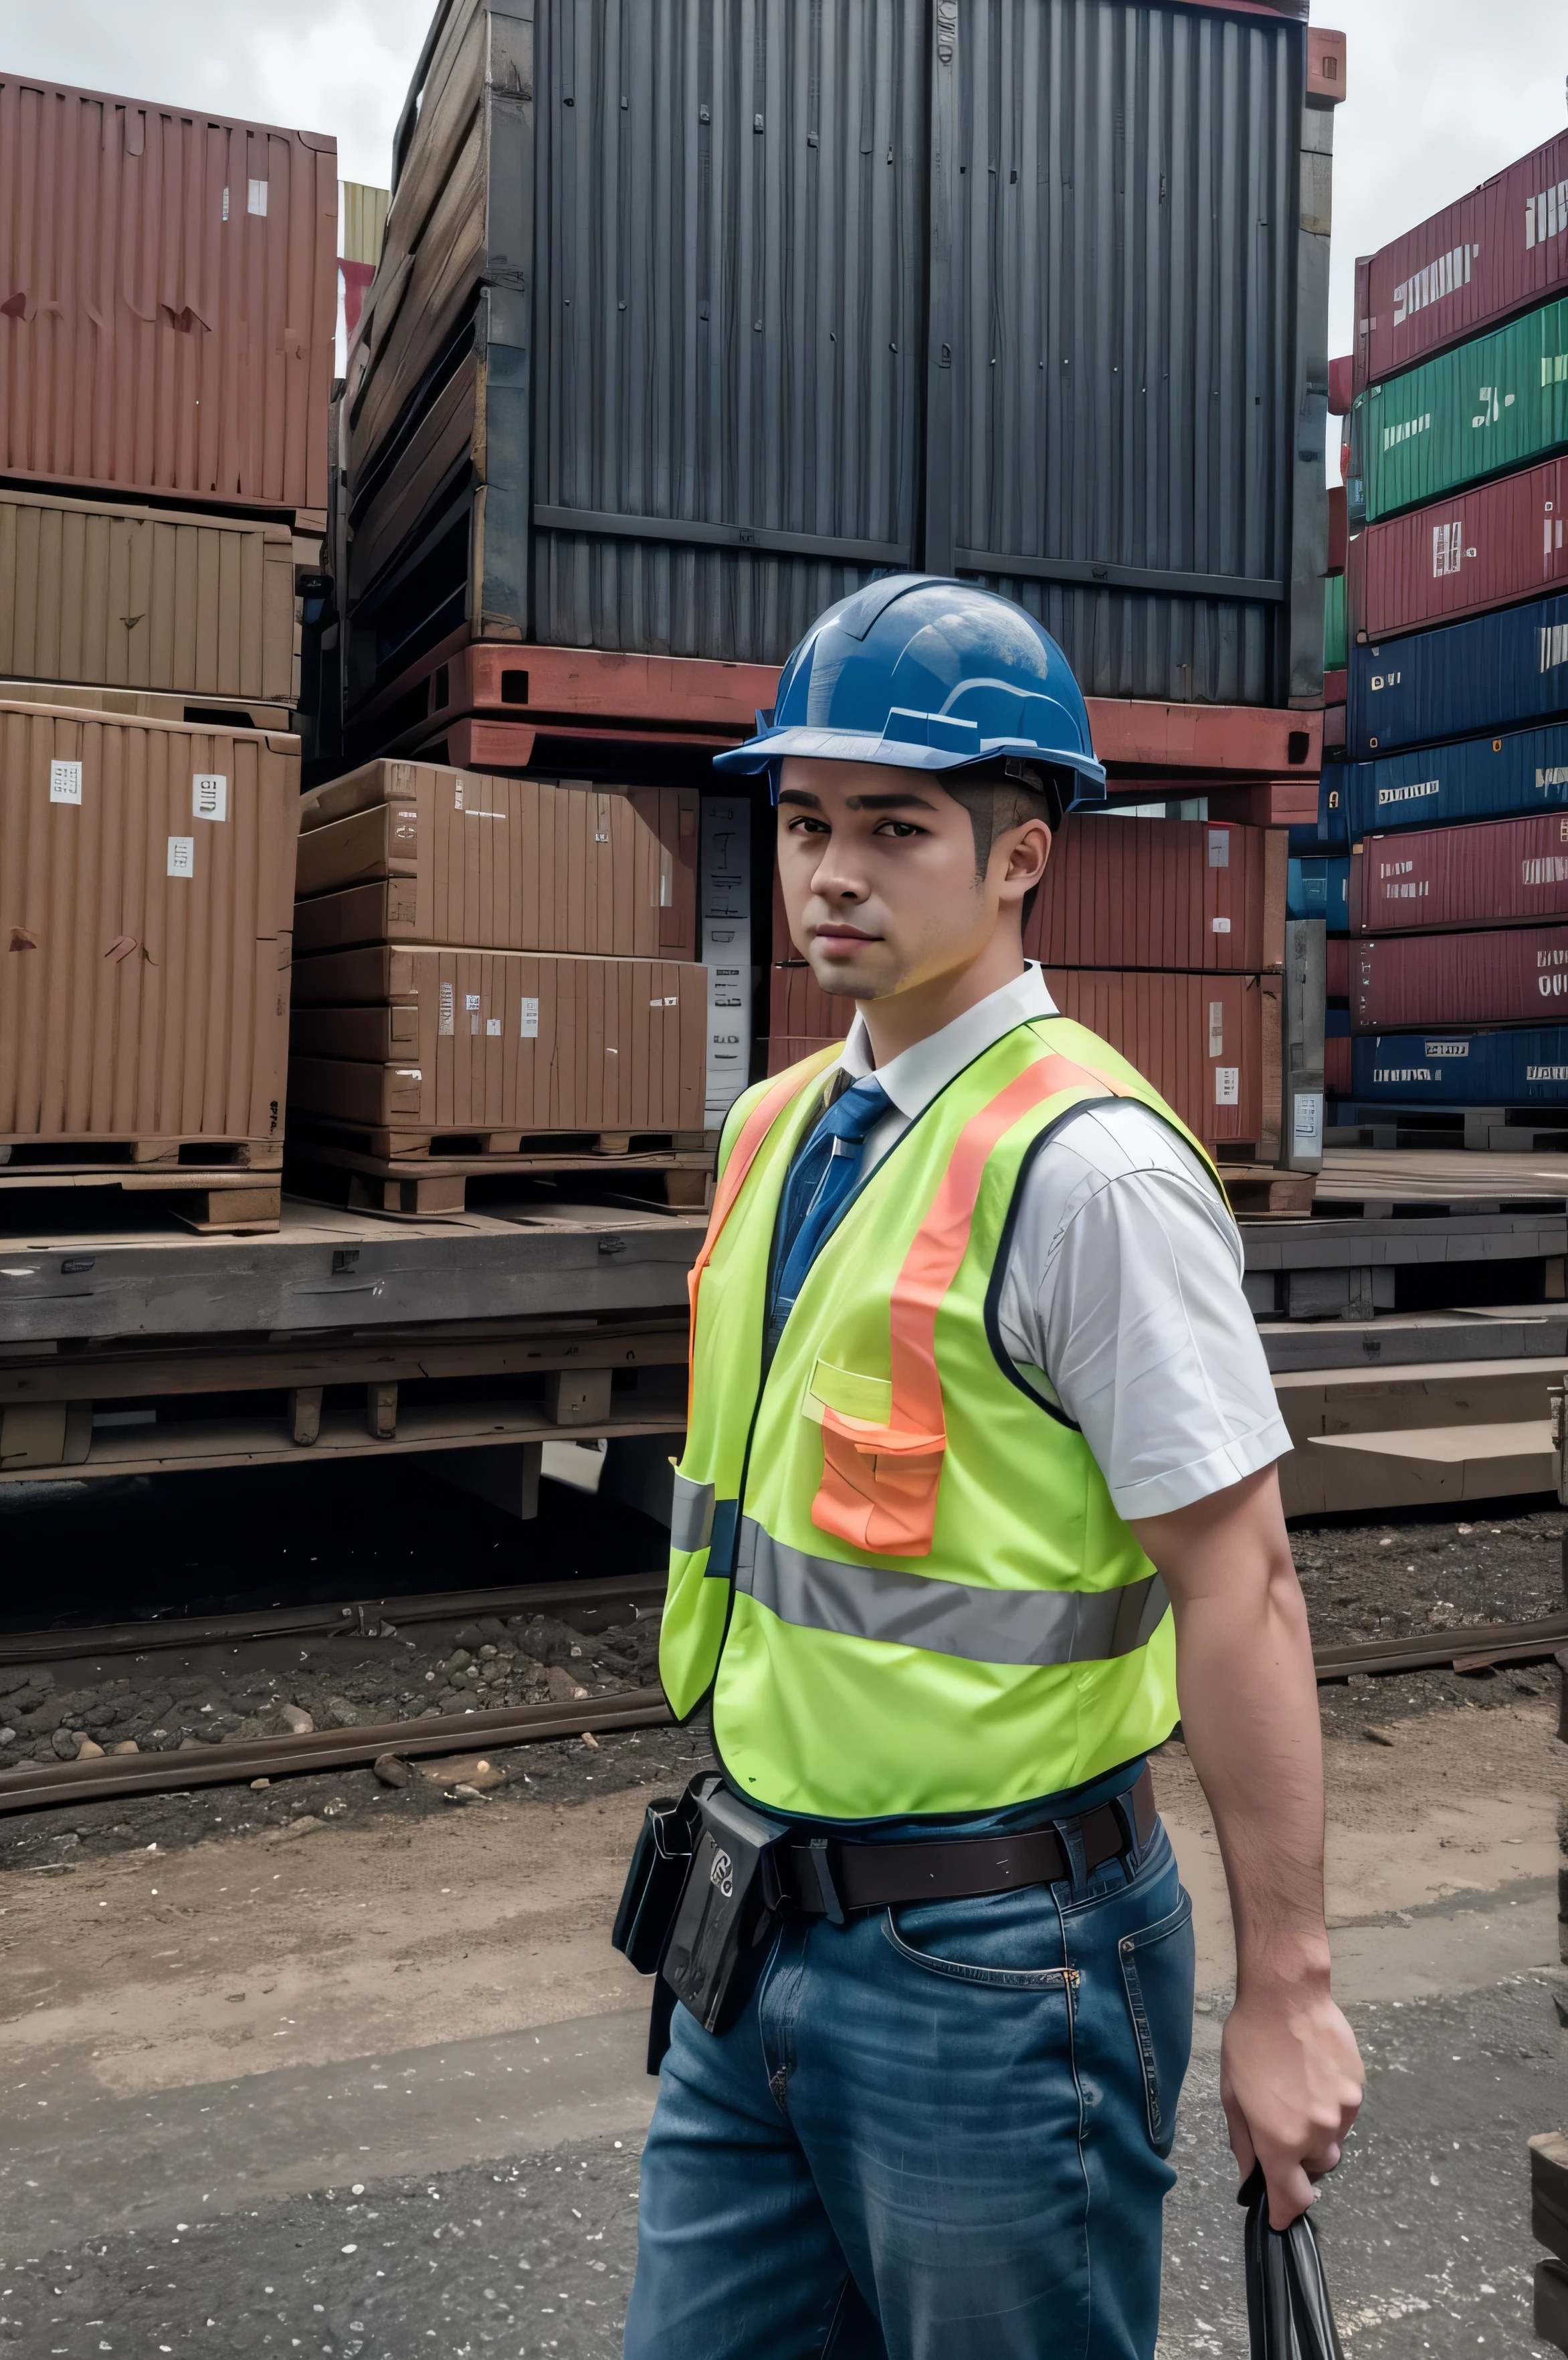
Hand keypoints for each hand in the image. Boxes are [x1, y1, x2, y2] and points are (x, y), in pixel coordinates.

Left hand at [1219, 1982, 1363, 2227]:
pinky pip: (1345, 2116)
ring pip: (1332, 2142)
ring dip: (1316, 2132)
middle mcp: (1317, 2134)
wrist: (1287, 1997)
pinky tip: (1314, 2077)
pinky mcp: (1358, 2092)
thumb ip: (1243, 2142)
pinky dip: (1331, 2108)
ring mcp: (1343, 2114)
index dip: (1285, 2211)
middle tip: (1280, 2122)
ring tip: (1298, 2092)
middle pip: (1315, 2169)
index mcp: (1280, 2140)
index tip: (1279, 2216)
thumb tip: (1249, 2177)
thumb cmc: (1249, 2041)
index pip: (1292, 2198)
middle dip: (1298, 2158)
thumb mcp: (1232, 2094)